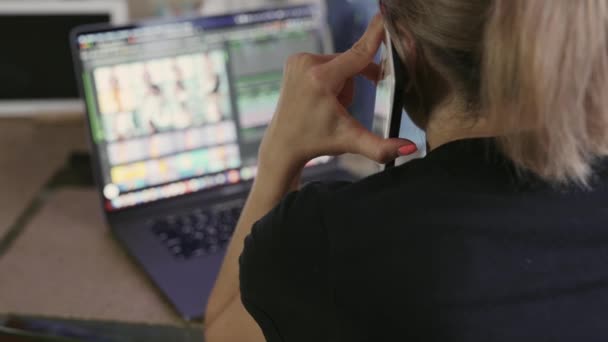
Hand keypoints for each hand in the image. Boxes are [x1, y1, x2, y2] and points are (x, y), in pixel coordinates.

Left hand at [258, 14, 416, 172]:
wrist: (284, 144)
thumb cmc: (318, 142)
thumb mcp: (351, 142)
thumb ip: (382, 147)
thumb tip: (411, 149)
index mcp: (321, 80)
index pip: (358, 53)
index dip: (376, 35)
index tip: (385, 14)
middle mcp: (307, 64)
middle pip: (351, 63)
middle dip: (355, 83)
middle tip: (342, 108)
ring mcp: (298, 60)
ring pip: (340, 63)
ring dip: (343, 81)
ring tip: (329, 105)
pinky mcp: (295, 60)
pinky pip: (327, 62)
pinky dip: (331, 77)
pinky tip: (321, 97)